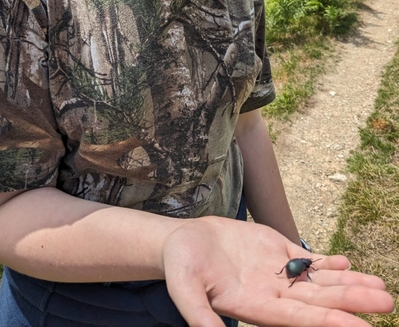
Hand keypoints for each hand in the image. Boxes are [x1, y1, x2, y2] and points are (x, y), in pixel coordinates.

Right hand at [161, 216, 393, 326]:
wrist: (182, 241)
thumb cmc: (180, 265)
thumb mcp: (186, 289)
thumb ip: (201, 316)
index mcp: (254, 306)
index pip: (298, 318)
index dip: (328, 321)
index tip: (358, 326)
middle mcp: (271, 293)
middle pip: (318, 300)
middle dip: (352, 301)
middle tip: (386, 301)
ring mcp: (275, 272)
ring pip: (318, 280)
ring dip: (349, 283)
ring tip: (380, 286)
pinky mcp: (273, 251)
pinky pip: (305, 259)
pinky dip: (327, 262)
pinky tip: (347, 263)